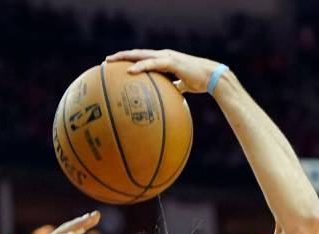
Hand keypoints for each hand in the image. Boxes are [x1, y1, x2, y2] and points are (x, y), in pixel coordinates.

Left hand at [106, 49, 223, 94]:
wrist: (213, 78)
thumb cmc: (200, 82)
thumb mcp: (183, 86)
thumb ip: (175, 86)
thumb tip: (170, 95)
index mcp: (164, 60)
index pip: (143, 58)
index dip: (129, 59)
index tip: (116, 65)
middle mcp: (163, 55)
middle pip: (137, 53)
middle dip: (121, 56)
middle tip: (106, 61)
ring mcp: (166, 57)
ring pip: (141, 55)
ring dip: (125, 57)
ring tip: (111, 61)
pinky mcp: (171, 62)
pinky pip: (152, 63)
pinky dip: (140, 66)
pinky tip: (129, 70)